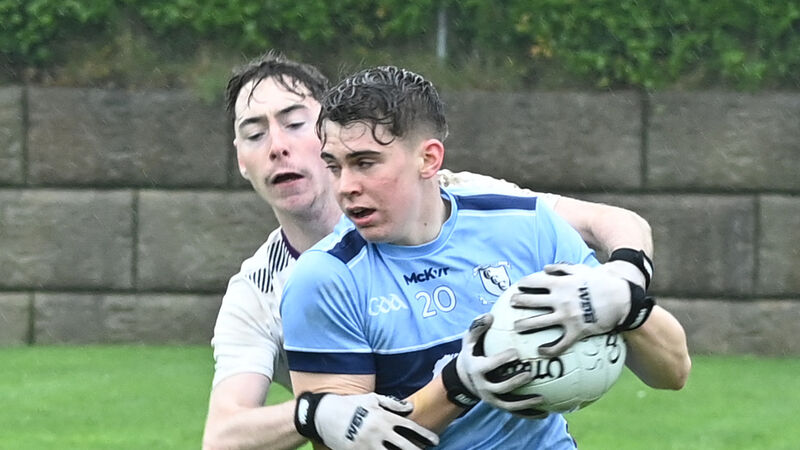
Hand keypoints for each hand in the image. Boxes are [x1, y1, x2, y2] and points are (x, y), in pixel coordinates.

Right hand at [295, 391, 438, 449]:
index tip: (435, 441)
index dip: (424, 435)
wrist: (324, 414)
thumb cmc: (349, 404)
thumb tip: (409, 407)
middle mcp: (379, 432)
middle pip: (405, 446)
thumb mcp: (371, 398)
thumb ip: (391, 403)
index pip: (410, 428)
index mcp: (384, 417)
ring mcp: (368, 444)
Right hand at [442, 314, 547, 417]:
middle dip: (514, 382)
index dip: (500, 360)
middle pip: (500, 388)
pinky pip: (516, 412)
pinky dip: (530, 414)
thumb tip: (490, 316)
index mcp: (477, 370)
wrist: (466, 377)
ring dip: (525, 403)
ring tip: (542, 398)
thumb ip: (478, 327)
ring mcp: (492, 399)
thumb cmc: (473, 352)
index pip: (488, 366)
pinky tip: (546, 413)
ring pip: (509, 405)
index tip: (515, 352)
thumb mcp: (470, 339)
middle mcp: (483, 387)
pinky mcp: (499, 406)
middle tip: (530, 373)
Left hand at [511, 263, 632, 355]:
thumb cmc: (601, 282)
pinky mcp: (577, 331)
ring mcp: (567, 316)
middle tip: (511, 303)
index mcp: (560, 283)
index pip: (535, 282)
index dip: (524, 284)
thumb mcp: (581, 269)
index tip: (518, 286)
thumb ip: (562, 269)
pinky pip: (560, 343)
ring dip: (525, 325)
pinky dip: (549, 349)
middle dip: (518, 301)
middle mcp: (560, 299)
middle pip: (531, 301)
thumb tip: (546, 268)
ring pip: (539, 322)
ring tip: (516, 327)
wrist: (621, 297)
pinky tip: (541, 351)